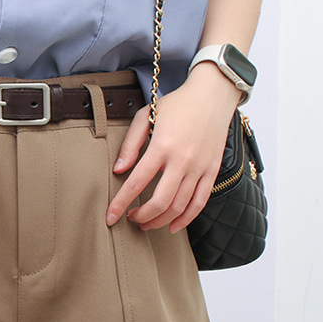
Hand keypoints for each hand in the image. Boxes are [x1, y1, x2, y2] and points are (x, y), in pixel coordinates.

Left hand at [106, 64, 240, 233]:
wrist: (212, 96)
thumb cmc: (176, 105)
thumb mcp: (146, 116)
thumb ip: (130, 144)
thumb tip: (118, 170)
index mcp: (162, 146)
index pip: (137, 182)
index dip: (121, 203)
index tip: (110, 217)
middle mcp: (182, 160)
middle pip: (160, 202)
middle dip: (142, 217)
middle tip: (131, 219)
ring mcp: (200, 168)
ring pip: (180, 206)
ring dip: (161, 220)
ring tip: (147, 223)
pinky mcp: (212, 171)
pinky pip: (200, 203)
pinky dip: (186, 219)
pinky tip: (173, 225)